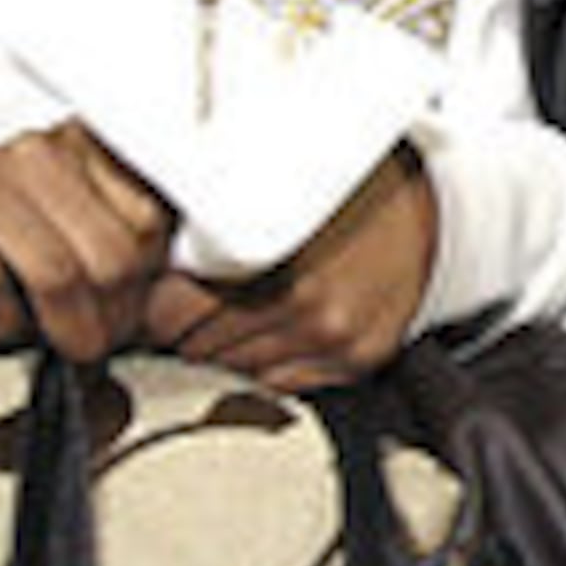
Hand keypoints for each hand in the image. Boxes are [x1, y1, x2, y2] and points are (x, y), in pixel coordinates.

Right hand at [0, 121, 173, 362]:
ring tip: (52, 339)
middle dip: (108, 320)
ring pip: (54, 273)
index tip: (128, 313)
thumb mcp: (86, 227)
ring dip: (60, 329)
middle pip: (109, 258)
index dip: (143, 287)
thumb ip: (137, 251)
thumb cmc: (18, 236)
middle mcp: (35, 152)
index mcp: (87, 144)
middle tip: (94, 342)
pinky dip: (1, 325)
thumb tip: (189, 304)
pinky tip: (2, 325)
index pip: (150, 225)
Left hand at [144, 147, 436, 391]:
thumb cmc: (341, 189)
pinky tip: (283, 327)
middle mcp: (300, 298)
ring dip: (230, 347)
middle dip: (192, 328)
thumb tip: (141, 257)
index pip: (169, 311)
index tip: (161, 301)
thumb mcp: (261, 180)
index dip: (157, 306)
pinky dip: (271, 362)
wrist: (424, 203)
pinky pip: (281, 384)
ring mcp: (332, 334)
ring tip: (248, 310)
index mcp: (268, 248)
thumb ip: (203, 217)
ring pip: (236, 371)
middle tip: (203, 304)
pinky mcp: (358, 357)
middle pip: (197, 347)